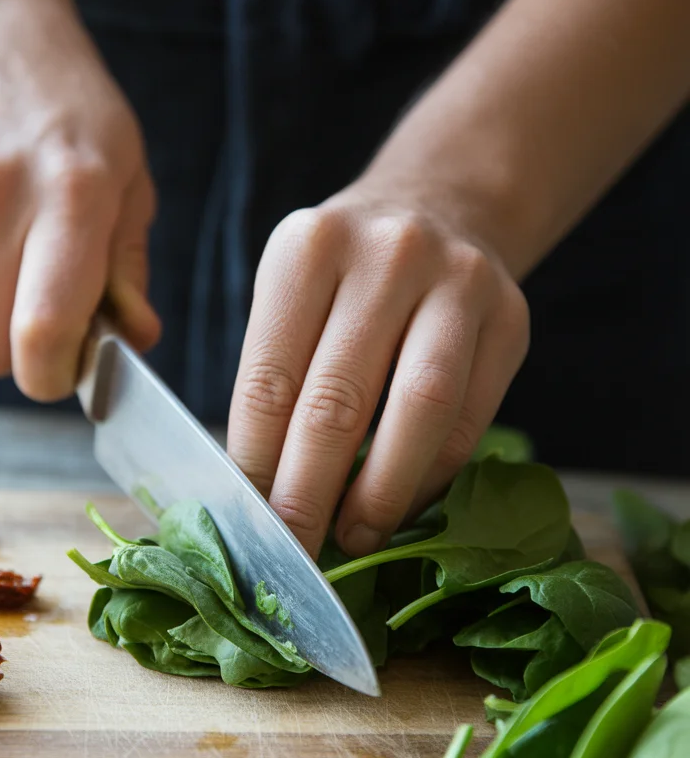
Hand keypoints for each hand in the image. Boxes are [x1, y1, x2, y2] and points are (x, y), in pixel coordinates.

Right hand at [0, 0, 159, 400]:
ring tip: (17, 270)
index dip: (52, 375)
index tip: (68, 370)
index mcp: (72, 192)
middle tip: (47, 326)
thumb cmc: (74, 119)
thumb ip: (128, 269)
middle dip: (19, 359)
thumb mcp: (128, 181)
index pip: (41, 329)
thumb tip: (136, 340)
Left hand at [227, 183, 529, 558]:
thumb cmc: (346, 272)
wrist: (440, 207)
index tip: (246, 522)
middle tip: (292, 551)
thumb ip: (275, 375)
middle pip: (338, 400)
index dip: (256, 463)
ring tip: (352, 539)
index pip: (271, 378)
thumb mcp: (291, 292)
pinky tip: (399, 507)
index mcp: (309, 248)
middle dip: (308, 492)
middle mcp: (387, 254)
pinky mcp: (512, 318)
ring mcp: (459, 282)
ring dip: (380, 493)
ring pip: (419, 412)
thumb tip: (257, 492)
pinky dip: (430, 477)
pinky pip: (469, 419)